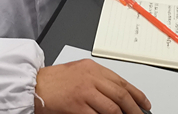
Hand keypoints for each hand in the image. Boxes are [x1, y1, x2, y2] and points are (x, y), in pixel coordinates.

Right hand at [34, 59, 149, 113]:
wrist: (32, 84)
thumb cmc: (53, 81)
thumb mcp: (78, 73)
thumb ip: (96, 81)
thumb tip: (117, 96)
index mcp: (92, 68)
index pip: (121, 81)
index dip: (137, 94)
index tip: (145, 104)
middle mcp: (90, 77)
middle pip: (120, 94)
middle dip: (134, 109)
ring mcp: (83, 91)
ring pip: (112, 107)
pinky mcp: (76, 105)